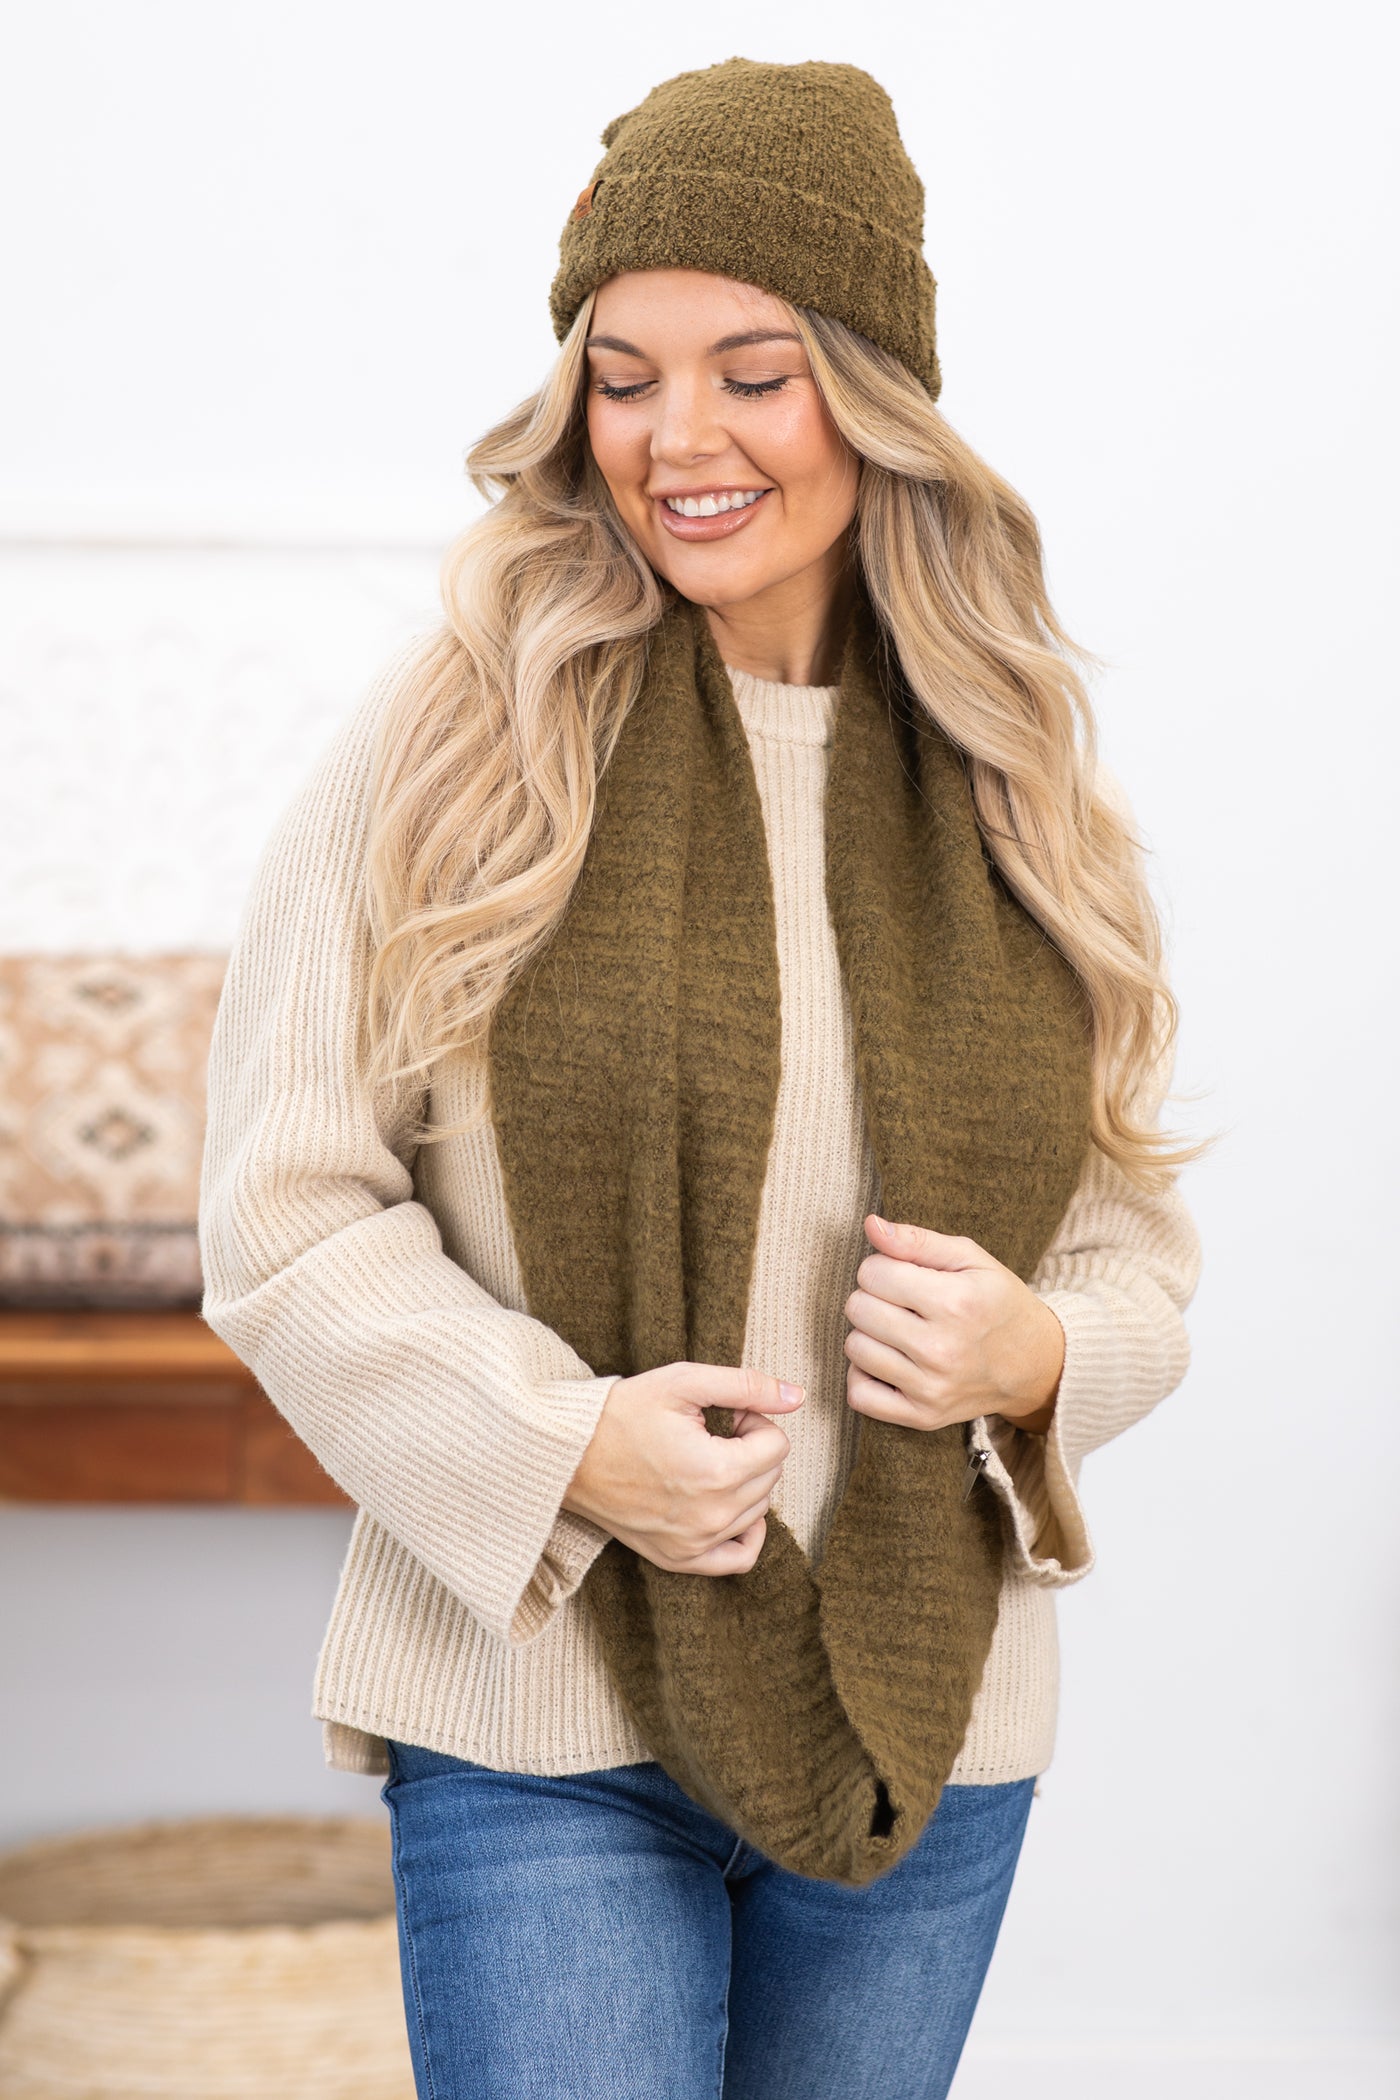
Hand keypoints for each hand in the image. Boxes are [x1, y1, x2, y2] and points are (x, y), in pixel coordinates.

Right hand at [561, 1363, 804, 1575]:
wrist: (569, 1455)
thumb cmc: (622, 1413)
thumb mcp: (683, 1382)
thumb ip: (747, 1386)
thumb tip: (797, 1397)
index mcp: (716, 1473)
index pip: (777, 1445)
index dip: (753, 1419)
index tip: (722, 1414)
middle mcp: (711, 1516)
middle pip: (771, 1476)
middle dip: (750, 1448)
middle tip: (711, 1432)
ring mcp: (695, 1544)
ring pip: (759, 1510)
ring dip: (744, 1481)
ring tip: (705, 1458)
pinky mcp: (679, 1559)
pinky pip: (739, 1559)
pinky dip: (747, 1533)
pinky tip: (730, 1504)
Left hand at [843, 1216, 1064, 1435]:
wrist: (1035, 1364)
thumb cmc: (998, 1303)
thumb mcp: (971, 1259)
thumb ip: (918, 1241)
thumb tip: (871, 1225)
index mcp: (955, 1302)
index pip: (872, 1273)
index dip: (883, 1267)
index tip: (905, 1275)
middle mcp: (941, 1349)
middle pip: (858, 1308)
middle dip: (873, 1297)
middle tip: (902, 1303)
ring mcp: (931, 1388)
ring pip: (854, 1348)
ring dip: (869, 1334)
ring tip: (899, 1330)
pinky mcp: (923, 1417)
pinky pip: (859, 1395)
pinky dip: (863, 1376)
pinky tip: (888, 1361)